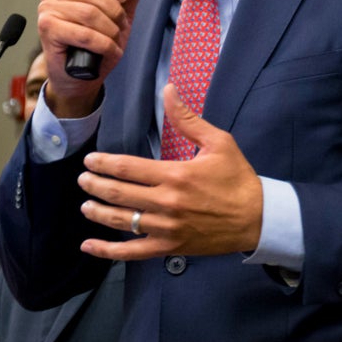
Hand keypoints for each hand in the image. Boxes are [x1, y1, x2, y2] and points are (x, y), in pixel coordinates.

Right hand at [37, 0, 142, 117]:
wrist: (81, 78)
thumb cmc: (97, 46)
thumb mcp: (119, 16)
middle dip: (114, 13)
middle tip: (120, 29)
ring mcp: (47, 11)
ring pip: (89, 13)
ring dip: (110, 32)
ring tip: (113, 42)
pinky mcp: (47, 29)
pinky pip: (84, 33)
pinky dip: (102, 45)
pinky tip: (107, 51)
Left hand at [76, 84, 263, 259]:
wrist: (259, 219)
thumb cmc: (237, 179)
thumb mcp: (218, 142)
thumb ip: (187, 118)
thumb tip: (168, 89)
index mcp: (175, 175)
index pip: (127, 168)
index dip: (103, 164)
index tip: (90, 160)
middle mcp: (166, 203)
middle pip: (118, 194)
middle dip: (95, 186)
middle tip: (82, 180)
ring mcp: (166, 228)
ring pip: (122, 222)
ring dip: (98, 213)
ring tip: (85, 205)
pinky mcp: (170, 248)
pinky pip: (133, 252)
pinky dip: (108, 251)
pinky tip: (89, 246)